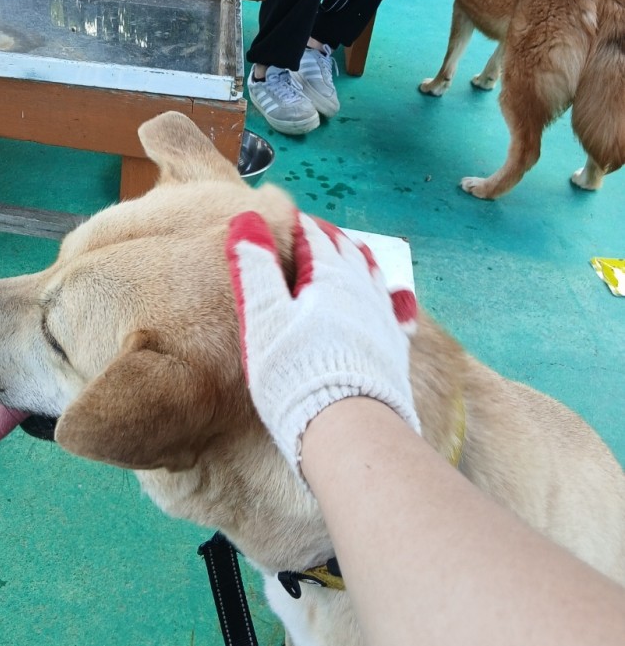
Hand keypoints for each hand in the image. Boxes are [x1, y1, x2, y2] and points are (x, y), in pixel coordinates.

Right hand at [225, 211, 419, 475]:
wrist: (349, 428)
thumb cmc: (295, 370)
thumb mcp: (263, 317)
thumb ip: (255, 267)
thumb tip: (247, 217)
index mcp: (328, 276)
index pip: (313, 238)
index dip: (299, 226)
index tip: (289, 219)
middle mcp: (361, 289)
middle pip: (346, 253)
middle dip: (330, 240)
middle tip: (319, 232)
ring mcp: (382, 318)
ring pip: (373, 277)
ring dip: (361, 261)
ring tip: (356, 253)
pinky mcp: (395, 348)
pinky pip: (395, 312)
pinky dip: (392, 298)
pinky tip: (399, 302)